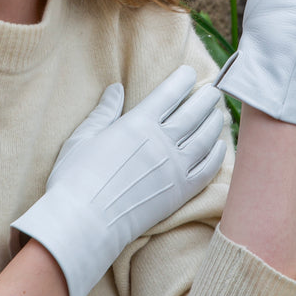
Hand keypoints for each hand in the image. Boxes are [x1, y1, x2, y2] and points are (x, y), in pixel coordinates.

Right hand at [11, 66, 226, 295]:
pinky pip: (208, 169)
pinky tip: (220, 146)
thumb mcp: (83, 137)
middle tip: (213, 90)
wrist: (84, 223)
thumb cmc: (75, 178)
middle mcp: (162, 141)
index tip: (189, 73)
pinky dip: (217, 154)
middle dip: (206, 97)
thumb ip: (104, 111)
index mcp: (138, 123)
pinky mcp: (180, 192)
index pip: (170, 93)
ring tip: (219, 112)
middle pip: (194, 112)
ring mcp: (175, 168)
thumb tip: (116, 89)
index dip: (182, 80)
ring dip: (215, 121)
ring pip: (206, 137)